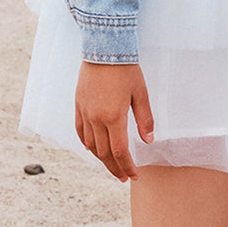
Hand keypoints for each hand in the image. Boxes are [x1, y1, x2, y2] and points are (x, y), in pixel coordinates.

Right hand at [74, 61, 153, 182]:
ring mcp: (85, 112)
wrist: (104, 49)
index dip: (127, 167)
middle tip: (123, 177)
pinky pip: (80, 131)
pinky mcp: (78, 105)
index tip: (134, 176)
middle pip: (104, 153)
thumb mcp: (141, 94)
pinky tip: (93, 149)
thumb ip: (145, 119)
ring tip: (112, 165)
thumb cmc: (126, 70)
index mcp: (114, 117)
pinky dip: (87, 144)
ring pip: (90, 145)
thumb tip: (149, 140)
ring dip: (101, 159)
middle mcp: (96, 118)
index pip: (120, 152)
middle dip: (115, 168)